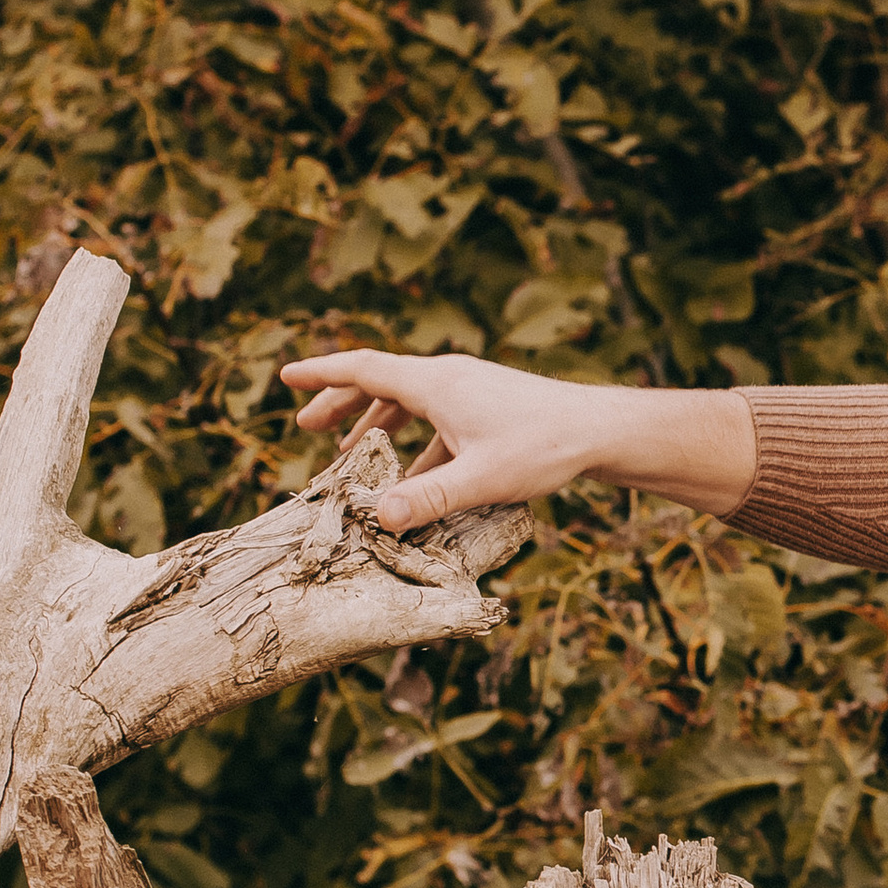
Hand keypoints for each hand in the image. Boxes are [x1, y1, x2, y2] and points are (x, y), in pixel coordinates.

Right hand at [278, 348, 753, 531]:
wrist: (603, 431)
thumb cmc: (545, 448)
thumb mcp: (482, 479)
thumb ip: (429, 499)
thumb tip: (380, 519)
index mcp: (438, 383)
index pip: (365, 368)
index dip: (322, 374)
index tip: (284, 377)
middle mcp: (451, 378)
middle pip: (382, 382)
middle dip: (342, 402)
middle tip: (307, 426)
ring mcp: (472, 391)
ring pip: (410, 402)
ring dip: (377, 425)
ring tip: (351, 455)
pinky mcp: (490, 409)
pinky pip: (437, 419)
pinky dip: (414, 441)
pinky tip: (412, 477)